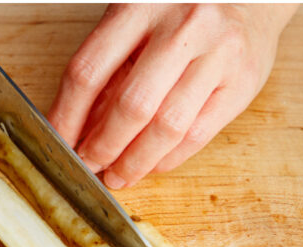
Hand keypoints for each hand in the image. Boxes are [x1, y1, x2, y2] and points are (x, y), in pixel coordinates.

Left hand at [47, 4, 295, 188]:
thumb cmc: (179, 10)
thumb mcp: (134, 21)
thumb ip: (108, 68)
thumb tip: (77, 128)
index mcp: (139, 7)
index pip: (89, 72)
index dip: (66, 115)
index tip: (58, 142)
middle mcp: (182, 27)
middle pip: (132, 105)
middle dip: (103, 146)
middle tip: (88, 165)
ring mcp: (218, 53)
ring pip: (168, 125)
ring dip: (135, 160)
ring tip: (117, 175)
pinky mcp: (244, 81)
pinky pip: (200, 133)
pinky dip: (169, 158)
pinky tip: (150, 165)